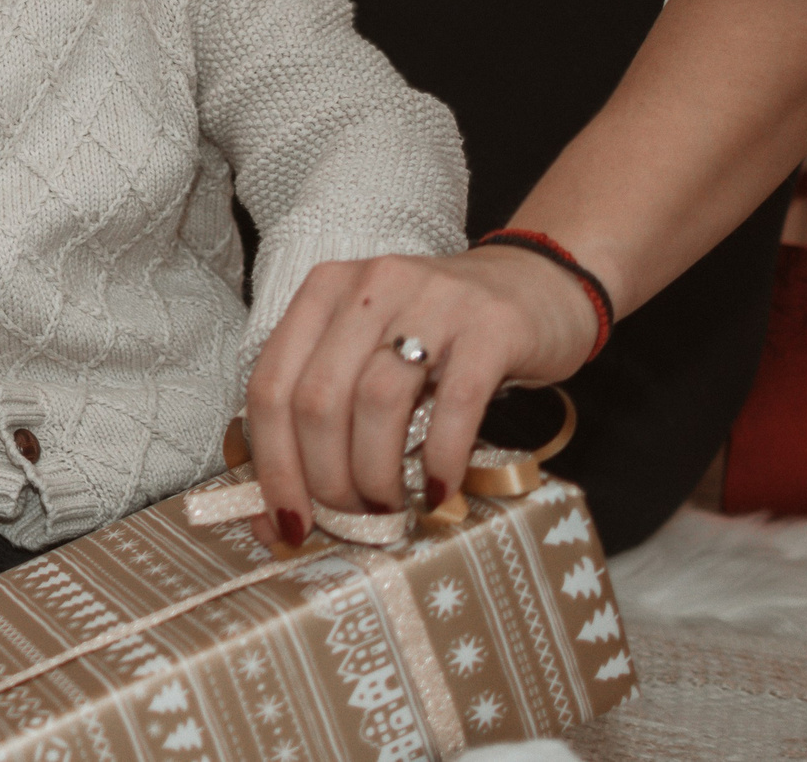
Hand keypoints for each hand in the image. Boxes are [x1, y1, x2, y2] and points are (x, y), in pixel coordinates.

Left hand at [242, 248, 600, 536]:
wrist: (537, 285)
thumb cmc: (439, 334)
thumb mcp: (370, 353)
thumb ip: (323, 411)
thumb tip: (278, 513)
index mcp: (323, 292)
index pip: (269, 384)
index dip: (273, 463)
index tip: (290, 521)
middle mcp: (369, 287)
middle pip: (317, 398)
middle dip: (326, 477)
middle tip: (350, 518)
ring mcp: (431, 301)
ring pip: (376, 401)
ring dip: (375, 473)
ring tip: (388, 508)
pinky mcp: (491, 326)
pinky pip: (455, 402)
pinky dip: (440, 458)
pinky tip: (438, 490)